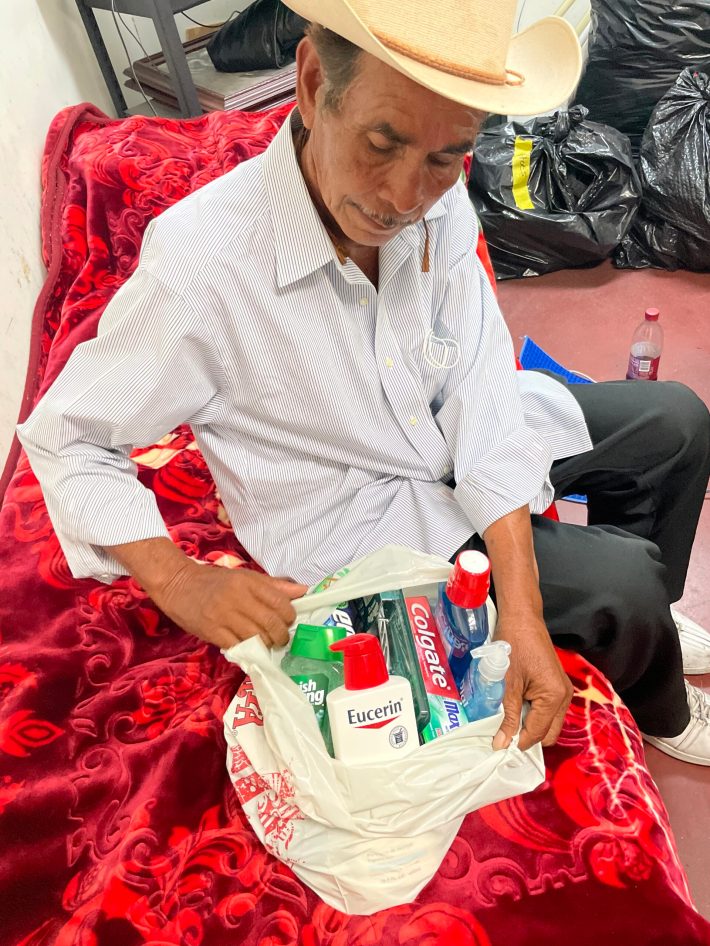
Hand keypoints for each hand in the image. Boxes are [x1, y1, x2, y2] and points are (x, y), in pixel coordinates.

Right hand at [151, 557, 308, 649]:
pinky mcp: (212, 632)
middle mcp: (237, 598)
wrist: (177, 585)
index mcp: (248, 582)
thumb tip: (303, 590)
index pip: (280, 602)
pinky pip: (238, 646)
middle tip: (280, 638)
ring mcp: (224, 616)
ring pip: (257, 637)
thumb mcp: (244, 576)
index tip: (287, 620)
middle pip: (271, 623)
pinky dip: (248, 650)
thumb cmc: (214, 580)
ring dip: (266, 645)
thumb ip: (273, 585)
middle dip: (281, 635)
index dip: (289, 616)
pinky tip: (249, 647)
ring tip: (266, 643)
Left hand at [492, 615, 572, 751]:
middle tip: (503, 735)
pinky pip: (548, 710)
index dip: (518, 742)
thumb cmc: (514, 644)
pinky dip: (533, 713)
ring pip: (549, 722)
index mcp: (555, 696)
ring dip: (530, 724)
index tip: (500, 746)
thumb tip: (501, 743)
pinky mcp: (556, 684)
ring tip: (507, 720)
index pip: (538, 733)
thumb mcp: (507, 683)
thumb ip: (507, 716)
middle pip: (548, 733)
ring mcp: (562, 690)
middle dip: (527, 736)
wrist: (522, 618)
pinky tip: (516, 707)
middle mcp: (564, 696)